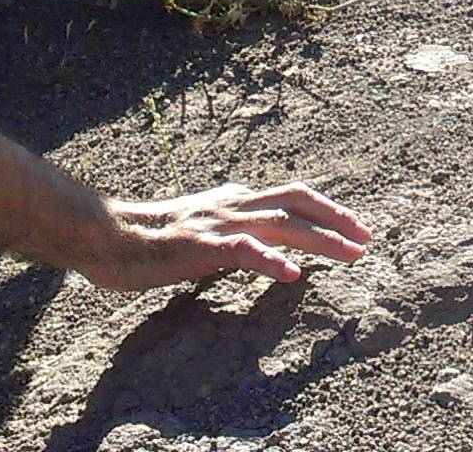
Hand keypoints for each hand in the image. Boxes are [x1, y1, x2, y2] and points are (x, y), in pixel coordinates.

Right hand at [71, 181, 374, 290]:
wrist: (105, 234)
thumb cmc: (148, 238)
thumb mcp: (200, 226)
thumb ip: (231, 228)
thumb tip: (259, 240)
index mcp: (235, 200)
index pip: (291, 196)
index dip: (327, 208)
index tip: (356, 226)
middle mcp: (234, 204)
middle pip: (298, 202)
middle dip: (337, 218)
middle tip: (368, 238)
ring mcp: (219, 222)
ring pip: (282, 222)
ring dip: (321, 238)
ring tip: (352, 254)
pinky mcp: (201, 244)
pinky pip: (244, 250)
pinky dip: (271, 260)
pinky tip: (293, 276)